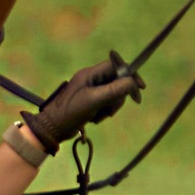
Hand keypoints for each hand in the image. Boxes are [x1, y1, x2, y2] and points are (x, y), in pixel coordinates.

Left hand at [17, 53, 141, 157]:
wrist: (53, 128)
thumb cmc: (71, 112)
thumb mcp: (94, 100)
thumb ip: (114, 90)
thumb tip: (133, 82)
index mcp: (90, 74)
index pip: (116, 66)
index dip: (130, 74)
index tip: (141, 88)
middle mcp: (91, 79)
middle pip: (117, 82)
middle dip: (117, 98)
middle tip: (109, 110)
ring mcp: (91, 90)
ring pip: (113, 95)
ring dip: (110, 107)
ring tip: (98, 117)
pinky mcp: (90, 102)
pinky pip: (106, 104)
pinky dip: (104, 112)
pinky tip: (94, 119)